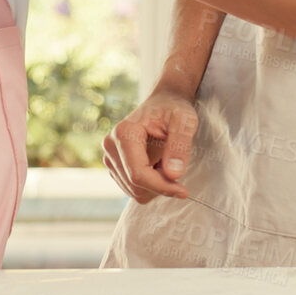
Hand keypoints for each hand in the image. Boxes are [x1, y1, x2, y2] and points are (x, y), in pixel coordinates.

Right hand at [102, 89, 200, 204]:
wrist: (165, 103)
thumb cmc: (175, 109)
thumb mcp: (185, 122)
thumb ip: (180, 147)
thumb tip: (174, 174)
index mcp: (124, 133)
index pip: (138, 174)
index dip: (161, 186)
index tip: (184, 191)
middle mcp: (111, 146)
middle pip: (135, 185)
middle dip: (160, 184)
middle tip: (177, 166)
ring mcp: (110, 157)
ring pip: (134, 191)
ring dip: (155, 184)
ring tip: (166, 161)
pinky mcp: (115, 166)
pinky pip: (134, 188)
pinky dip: (150, 184)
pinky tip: (159, 165)